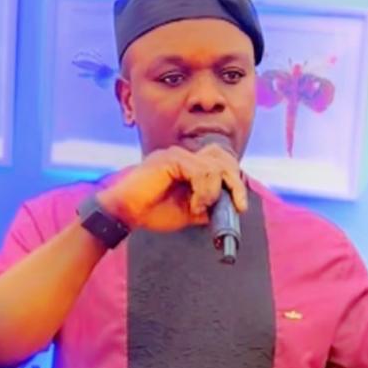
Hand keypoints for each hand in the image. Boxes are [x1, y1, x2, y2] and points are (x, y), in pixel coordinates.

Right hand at [98, 145, 247, 234]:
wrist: (127, 213)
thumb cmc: (151, 211)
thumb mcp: (187, 212)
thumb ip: (206, 207)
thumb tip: (227, 209)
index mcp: (189, 166)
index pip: (221, 162)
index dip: (234, 179)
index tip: (241, 204)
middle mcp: (184, 156)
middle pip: (222, 159)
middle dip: (234, 183)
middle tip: (238, 205)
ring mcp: (177, 155)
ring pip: (213, 168)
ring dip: (212, 193)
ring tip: (199, 208)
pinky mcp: (171, 159)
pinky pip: (199, 171)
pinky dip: (203, 191)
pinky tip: (193, 205)